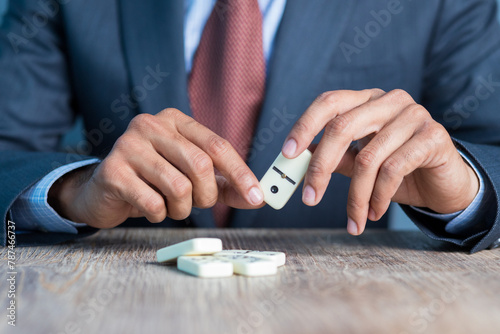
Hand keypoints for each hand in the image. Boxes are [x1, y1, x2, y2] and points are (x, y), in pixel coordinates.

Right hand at [49, 108, 263, 227]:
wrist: (105, 191)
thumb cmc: (154, 181)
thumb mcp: (191, 176)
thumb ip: (224, 184)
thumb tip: (256, 197)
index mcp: (175, 120)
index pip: (218, 145)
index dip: (240, 173)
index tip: (257, 197)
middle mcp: (151, 125)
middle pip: (201, 165)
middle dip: (206, 195)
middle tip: (197, 203)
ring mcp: (128, 145)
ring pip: (179, 187)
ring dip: (181, 208)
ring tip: (170, 206)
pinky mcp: (113, 171)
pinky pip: (153, 203)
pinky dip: (159, 214)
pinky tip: (149, 208)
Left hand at [282, 89, 478, 234]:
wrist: (444, 184)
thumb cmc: (398, 170)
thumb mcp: (360, 163)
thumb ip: (334, 157)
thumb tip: (298, 160)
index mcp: (367, 101)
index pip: (329, 102)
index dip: (305, 126)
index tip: (287, 154)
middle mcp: (389, 101)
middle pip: (342, 128)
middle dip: (321, 168)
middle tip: (310, 199)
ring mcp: (414, 115)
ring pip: (368, 157)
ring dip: (355, 197)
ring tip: (354, 219)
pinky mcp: (433, 136)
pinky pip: (393, 169)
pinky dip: (378, 197)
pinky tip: (374, 212)